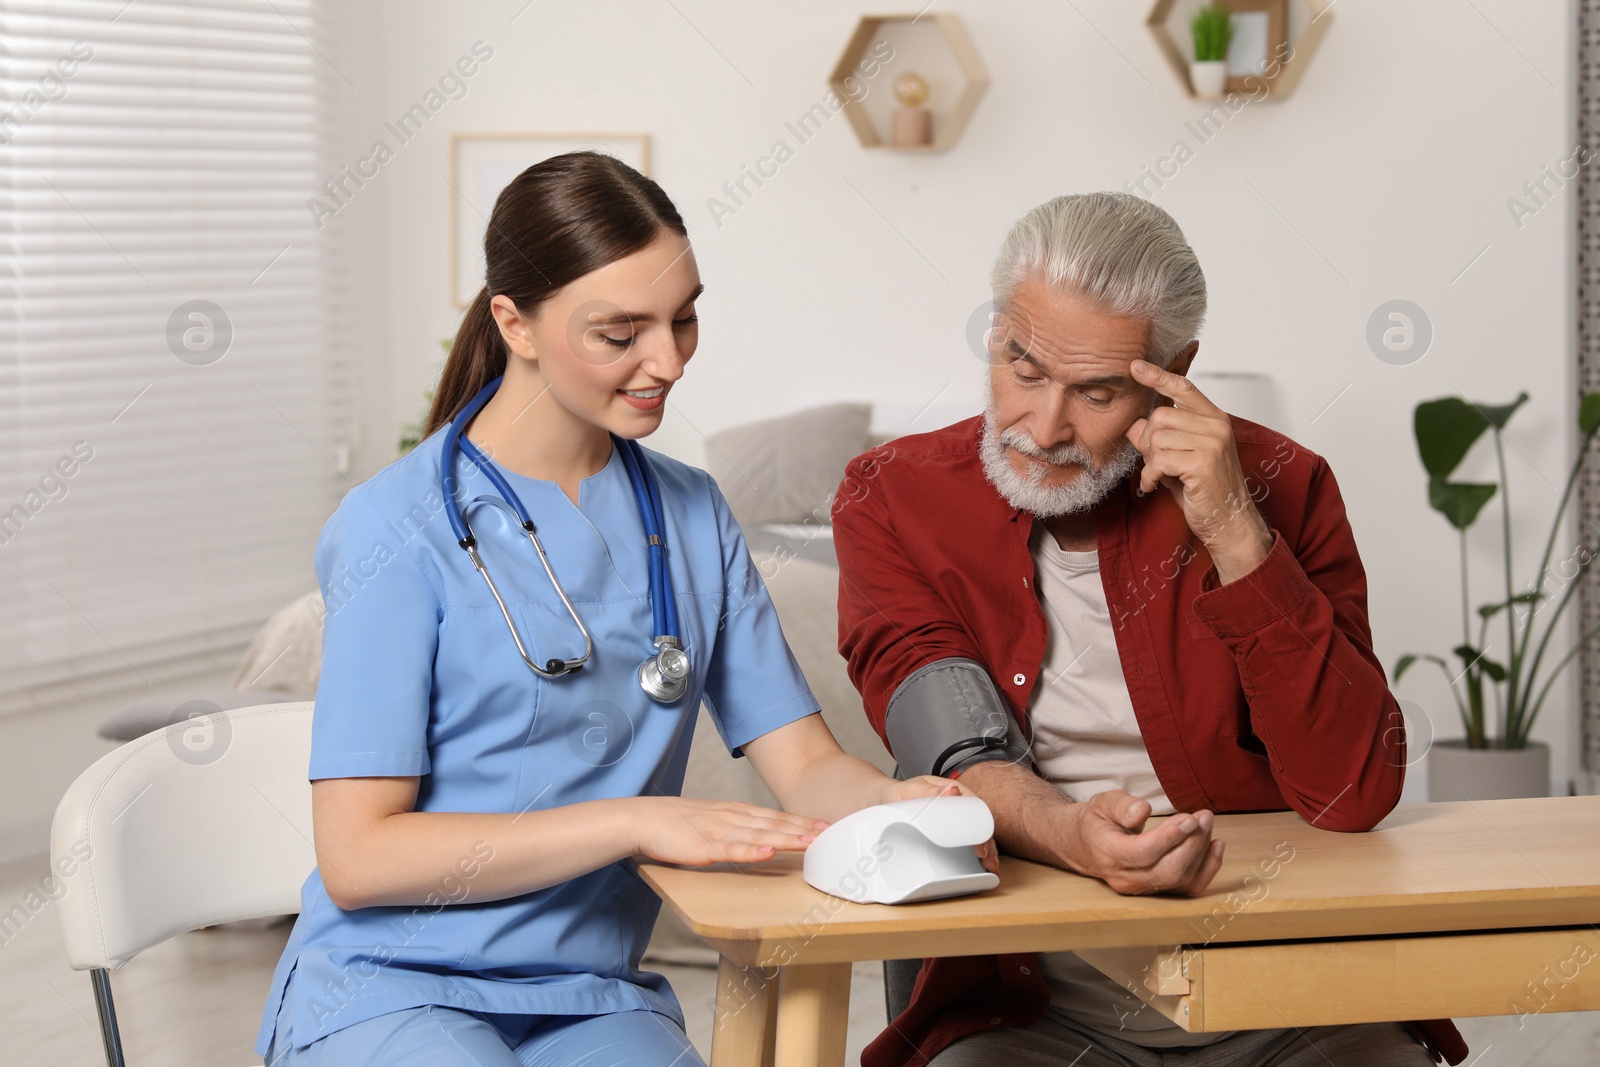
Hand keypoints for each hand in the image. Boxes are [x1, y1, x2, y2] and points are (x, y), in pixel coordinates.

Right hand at [634, 796, 827, 866]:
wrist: (643, 819)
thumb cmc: (678, 825)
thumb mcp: (714, 822)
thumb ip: (737, 830)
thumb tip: (761, 839)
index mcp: (736, 812)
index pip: (775, 817)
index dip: (801, 821)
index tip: (825, 826)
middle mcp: (732, 818)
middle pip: (774, 823)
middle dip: (803, 829)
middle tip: (830, 833)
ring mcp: (719, 831)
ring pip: (759, 835)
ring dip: (786, 838)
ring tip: (810, 842)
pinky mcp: (703, 847)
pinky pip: (731, 849)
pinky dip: (751, 851)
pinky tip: (768, 852)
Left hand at [879, 777, 1000, 875]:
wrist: (883, 803)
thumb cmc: (898, 795)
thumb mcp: (910, 790)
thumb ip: (928, 791)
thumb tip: (953, 790)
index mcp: (951, 791)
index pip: (974, 806)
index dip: (981, 824)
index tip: (981, 843)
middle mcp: (957, 805)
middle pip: (979, 823)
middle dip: (987, 842)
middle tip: (989, 860)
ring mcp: (954, 820)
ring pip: (976, 835)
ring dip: (986, 851)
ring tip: (991, 867)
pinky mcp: (948, 834)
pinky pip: (965, 843)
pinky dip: (974, 856)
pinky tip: (981, 868)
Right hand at [1064, 789, 1224, 895]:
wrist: (1087, 845)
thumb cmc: (1097, 821)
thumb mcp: (1102, 803)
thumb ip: (1122, 805)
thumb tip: (1143, 811)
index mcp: (1109, 855)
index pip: (1143, 853)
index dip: (1169, 838)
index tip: (1189, 819)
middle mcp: (1126, 879)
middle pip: (1167, 870)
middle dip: (1192, 843)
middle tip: (1203, 816)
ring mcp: (1142, 889)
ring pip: (1180, 879)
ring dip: (1201, 851)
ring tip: (1206, 823)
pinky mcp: (1157, 891)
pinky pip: (1188, 887)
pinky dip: (1207, 868)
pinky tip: (1216, 846)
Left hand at [1125, 359, 1273, 583]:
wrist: (1228, 521)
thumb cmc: (1205, 490)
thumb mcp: (1178, 459)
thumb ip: (1159, 439)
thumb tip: (1135, 424)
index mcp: (1214, 419)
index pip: (1184, 388)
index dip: (1159, 376)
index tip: (1136, 367)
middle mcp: (1216, 426)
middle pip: (1160, 417)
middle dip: (1148, 442)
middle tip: (1155, 463)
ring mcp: (1212, 444)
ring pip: (1157, 438)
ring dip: (1149, 462)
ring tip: (1159, 476)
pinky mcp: (1202, 463)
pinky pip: (1158, 460)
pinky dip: (1149, 476)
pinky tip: (1155, 486)